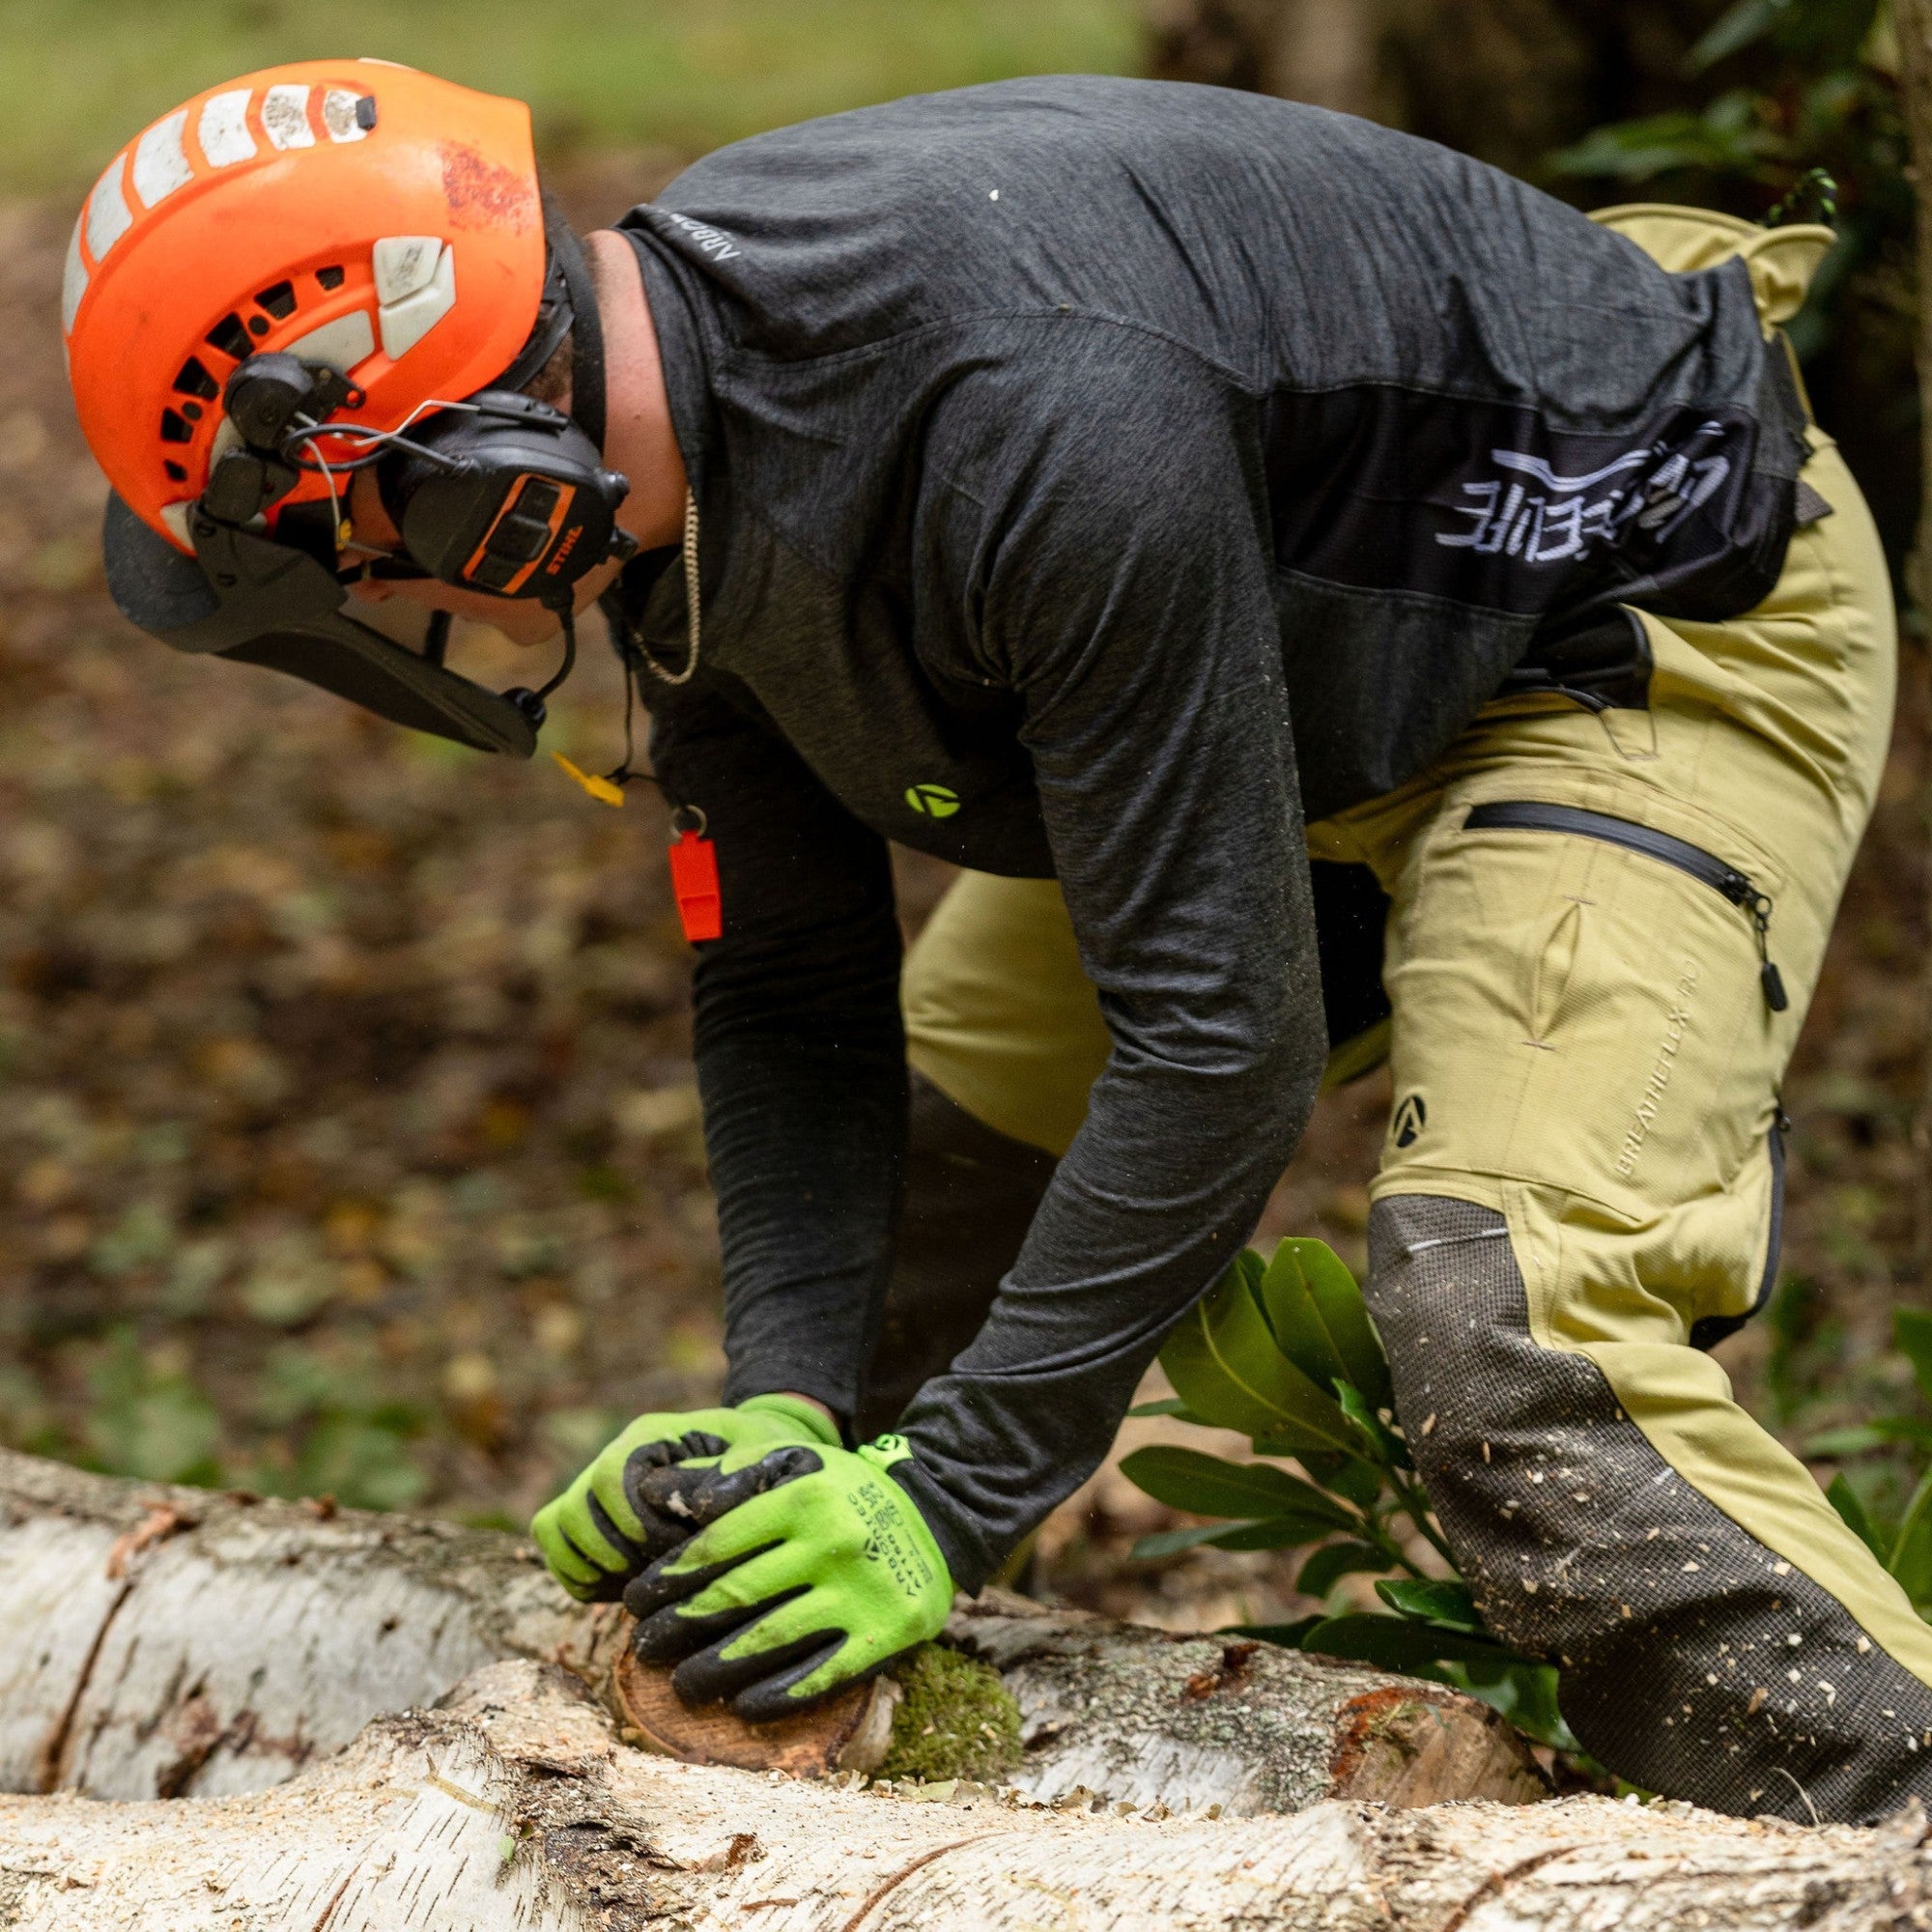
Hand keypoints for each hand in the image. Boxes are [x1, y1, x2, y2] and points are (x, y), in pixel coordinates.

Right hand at [530, 1394, 838, 1600]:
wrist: (753, 1458)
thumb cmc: (763, 1460)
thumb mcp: (761, 1464)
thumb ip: (727, 1484)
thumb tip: (693, 1516)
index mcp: (651, 1435)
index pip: (610, 1477)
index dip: (638, 1523)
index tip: (678, 1547)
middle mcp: (613, 1455)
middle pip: (576, 1510)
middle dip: (620, 1554)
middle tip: (664, 1570)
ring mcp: (594, 1487)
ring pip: (557, 1531)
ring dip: (600, 1568)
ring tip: (648, 1579)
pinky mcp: (589, 1519)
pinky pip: (557, 1551)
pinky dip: (585, 1578)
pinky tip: (631, 1585)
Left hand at [623, 1433, 954, 1721]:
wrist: (936, 1518)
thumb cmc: (845, 1493)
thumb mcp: (797, 1463)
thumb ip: (736, 1475)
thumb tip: (671, 1498)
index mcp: (803, 1498)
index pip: (718, 1543)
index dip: (668, 1577)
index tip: (634, 1599)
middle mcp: (832, 1543)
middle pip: (736, 1596)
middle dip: (678, 1626)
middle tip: (644, 1647)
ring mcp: (861, 1592)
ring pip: (769, 1641)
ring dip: (715, 1669)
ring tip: (682, 1684)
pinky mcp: (885, 1634)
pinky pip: (820, 1676)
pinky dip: (777, 1695)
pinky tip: (742, 1706)